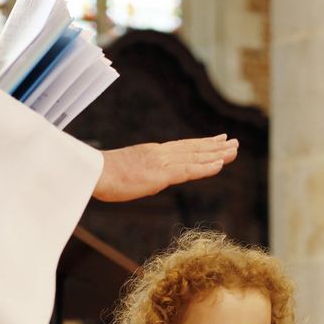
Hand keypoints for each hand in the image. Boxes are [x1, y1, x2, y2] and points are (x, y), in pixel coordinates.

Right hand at [93, 134, 238, 201]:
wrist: (90, 172)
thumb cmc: (100, 175)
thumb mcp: (127, 172)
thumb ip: (143, 175)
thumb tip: (152, 182)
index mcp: (152, 153)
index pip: (183, 148)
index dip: (202, 145)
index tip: (217, 141)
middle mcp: (160, 154)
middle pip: (193, 149)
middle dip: (215, 147)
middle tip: (233, 143)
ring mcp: (161, 162)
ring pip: (195, 157)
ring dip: (217, 154)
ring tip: (234, 150)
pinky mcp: (160, 174)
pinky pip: (188, 170)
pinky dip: (205, 167)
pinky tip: (220, 165)